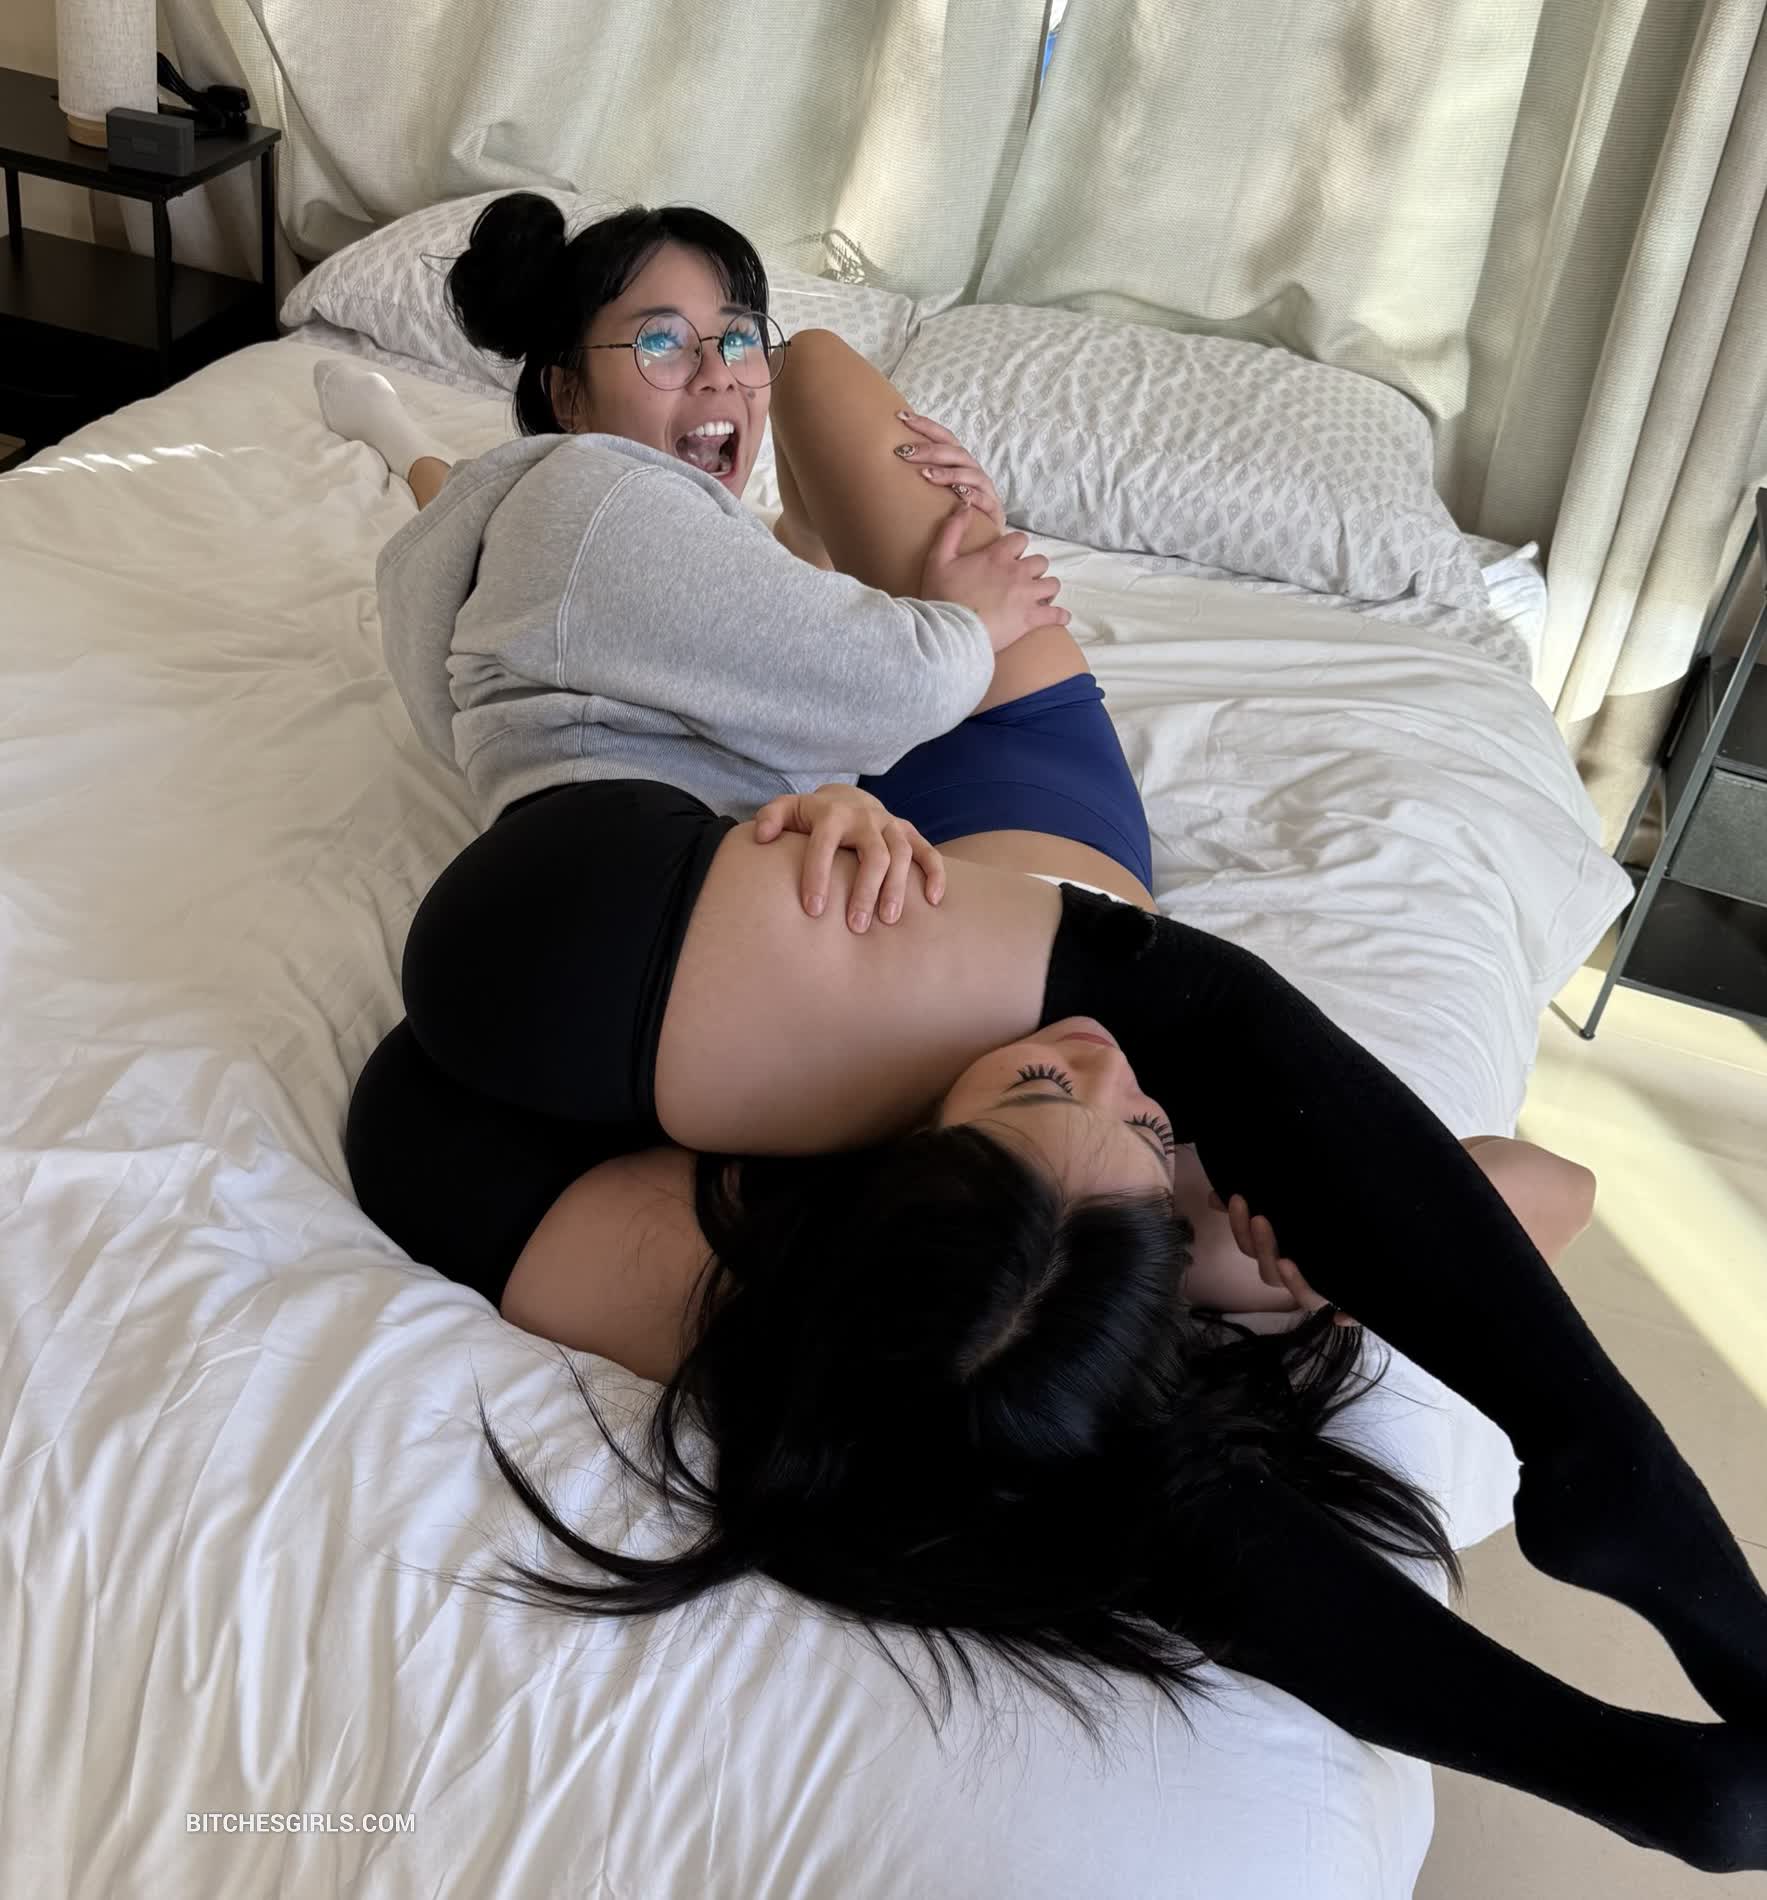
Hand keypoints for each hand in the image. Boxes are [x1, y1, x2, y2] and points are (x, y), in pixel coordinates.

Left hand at [752, 783, 945, 931]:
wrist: (847, 799)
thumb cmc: (812, 816)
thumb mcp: (787, 809)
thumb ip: (771, 818)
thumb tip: (761, 837)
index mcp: (832, 814)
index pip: (824, 845)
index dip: (818, 876)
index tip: (813, 911)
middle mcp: (865, 818)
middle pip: (873, 854)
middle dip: (865, 891)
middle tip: (855, 926)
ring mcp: (890, 825)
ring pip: (902, 855)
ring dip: (897, 888)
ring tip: (887, 921)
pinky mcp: (909, 833)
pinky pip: (928, 851)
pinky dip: (935, 874)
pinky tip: (933, 901)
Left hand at [893, 410, 1007, 533]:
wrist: (987, 537)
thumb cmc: (956, 508)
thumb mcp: (939, 488)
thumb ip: (923, 472)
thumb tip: (891, 458)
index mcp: (959, 461)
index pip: (944, 436)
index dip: (925, 425)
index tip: (901, 417)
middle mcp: (972, 470)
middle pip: (954, 453)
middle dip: (929, 450)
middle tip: (904, 452)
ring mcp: (984, 488)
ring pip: (969, 474)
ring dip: (947, 473)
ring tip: (926, 475)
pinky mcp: (993, 509)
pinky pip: (984, 500)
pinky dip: (971, 495)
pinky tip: (958, 494)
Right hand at [917, 495, 1068, 653]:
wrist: (950, 631)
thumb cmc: (942, 595)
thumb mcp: (938, 558)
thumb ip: (952, 530)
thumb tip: (964, 507)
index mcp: (997, 556)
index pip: (1021, 540)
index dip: (1017, 547)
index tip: (1010, 556)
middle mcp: (1017, 572)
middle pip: (1041, 561)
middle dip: (1034, 569)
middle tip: (1024, 579)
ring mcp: (1026, 596)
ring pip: (1052, 585)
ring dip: (1047, 589)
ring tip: (1040, 597)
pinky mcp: (1031, 619)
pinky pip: (1056, 614)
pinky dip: (1060, 615)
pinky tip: (1060, 617)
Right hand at [1208, 1192, 1360, 1327]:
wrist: (1376, 1252)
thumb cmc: (1329, 1226)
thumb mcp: (1291, 1213)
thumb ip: (1251, 1210)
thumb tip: (1215, 1198)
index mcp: (1281, 1256)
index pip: (1252, 1249)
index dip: (1240, 1229)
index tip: (1236, 1200)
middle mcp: (1300, 1276)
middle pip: (1271, 1274)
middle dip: (1262, 1247)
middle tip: (1260, 1218)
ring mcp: (1325, 1289)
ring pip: (1304, 1297)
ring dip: (1292, 1282)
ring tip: (1286, 1260)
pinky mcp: (1354, 1298)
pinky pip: (1352, 1313)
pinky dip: (1348, 1316)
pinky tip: (1340, 1317)